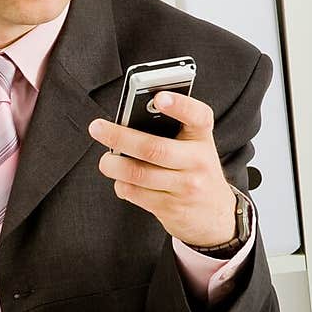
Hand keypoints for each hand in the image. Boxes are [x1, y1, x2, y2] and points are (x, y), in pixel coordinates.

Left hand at [88, 89, 235, 247]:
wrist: (214, 214)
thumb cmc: (195, 170)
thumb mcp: (193, 146)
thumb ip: (170, 131)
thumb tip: (128, 122)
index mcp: (202, 138)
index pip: (197, 116)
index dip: (180, 105)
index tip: (159, 96)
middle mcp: (197, 161)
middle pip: (152, 148)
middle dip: (119, 137)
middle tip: (97, 128)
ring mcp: (185, 186)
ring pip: (137, 173)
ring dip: (113, 165)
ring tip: (106, 160)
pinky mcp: (170, 207)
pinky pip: (134, 193)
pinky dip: (121, 185)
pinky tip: (122, 180)